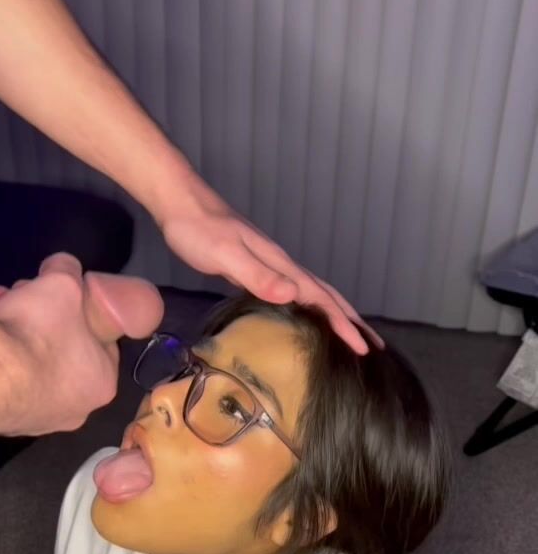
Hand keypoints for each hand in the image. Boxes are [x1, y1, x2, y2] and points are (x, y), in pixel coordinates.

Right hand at [0, 252, 163, 434]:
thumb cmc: (39, 331)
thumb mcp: (63, 282)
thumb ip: (69, 270)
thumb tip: (63, 268)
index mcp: (103, 382)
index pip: (99, 340)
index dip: (78, 311)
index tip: (56, 295)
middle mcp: (76, 411)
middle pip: (61, 351)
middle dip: (42, 320)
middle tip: (20, 298)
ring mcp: (37, 422)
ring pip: (31, 366)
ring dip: (16, 335)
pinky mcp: (4, 423)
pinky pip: (6, 381)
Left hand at [158, 180, 382, 355]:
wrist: (182, 205)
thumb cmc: (199, 231)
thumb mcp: (226, 255)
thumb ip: (258, 275)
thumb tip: (293, 295)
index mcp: (281, 266)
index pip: (322, 298)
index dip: (343, 324)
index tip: (363, 348)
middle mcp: (283, 266)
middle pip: (327, 295)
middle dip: (351, 320)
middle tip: (372, 346)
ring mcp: (272, 267)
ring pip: (314, 294)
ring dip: (336, 314)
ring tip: (351, 334)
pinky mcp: (258, 270)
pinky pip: (296, 294)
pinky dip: (312, 309)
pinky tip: (307, 319)